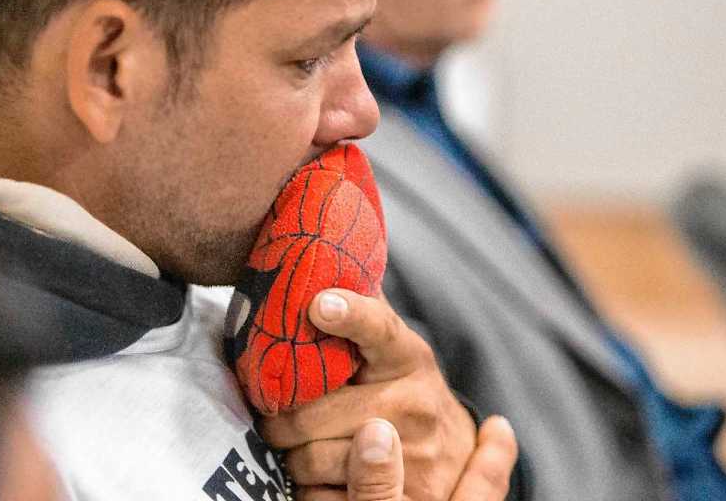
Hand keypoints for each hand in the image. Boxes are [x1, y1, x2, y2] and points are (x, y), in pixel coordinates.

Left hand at [262, 290, 515, 499]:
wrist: (454, 453)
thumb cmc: (402, 388)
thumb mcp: (391, 348)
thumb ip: (360, 312)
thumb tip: (314, 250)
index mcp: (408, 356)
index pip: (377, 328)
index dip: (347, 315)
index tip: (317, 303)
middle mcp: (414, 405)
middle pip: (312, 414)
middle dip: (279, 417)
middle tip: (271, 413)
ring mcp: (410, 458)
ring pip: (309, 459)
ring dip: (288, 455)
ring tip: (293, 444)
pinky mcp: (397, 500)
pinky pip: (319, 498)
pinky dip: (304, 490)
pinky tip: (311, 475)